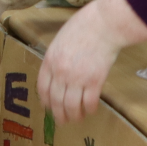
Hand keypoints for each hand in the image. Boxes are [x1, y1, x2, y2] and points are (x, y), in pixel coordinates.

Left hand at [39, 0, 146, 123]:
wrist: (104, 24)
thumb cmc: (84, 24)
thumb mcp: (62, 38)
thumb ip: (57, 55)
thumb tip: (58, 68)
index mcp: (50, 60)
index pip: (43, 87)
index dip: (45, 100)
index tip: (48, 107)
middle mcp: (60, 73)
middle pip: (56, 100)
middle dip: (58, 114)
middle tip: (62, 121)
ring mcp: (77, 78)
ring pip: (71, 106)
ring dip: (73, 115)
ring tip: (77, 119)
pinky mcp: (95, 81)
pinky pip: (89, 102)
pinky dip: (89, 109)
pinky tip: (91, 110)